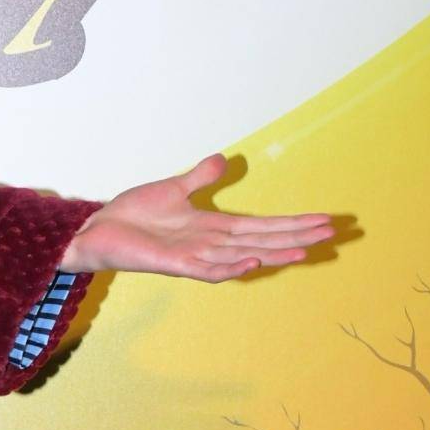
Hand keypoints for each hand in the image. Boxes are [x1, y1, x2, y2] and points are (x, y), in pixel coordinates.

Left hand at [66, 156, 336, 281]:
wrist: (97, 229)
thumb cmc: (132, 215)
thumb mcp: (173, 188)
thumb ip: (200, 178)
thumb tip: (225, 158)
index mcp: (214, 227)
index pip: (263, 225)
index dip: (292, 223)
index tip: (323, 220)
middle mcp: (212, 244)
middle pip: (264, 241)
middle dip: (297, 238)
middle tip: (331, 235)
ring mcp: (196, 256)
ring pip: (246, 256)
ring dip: (275, 255)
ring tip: (306, 252)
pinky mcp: (176, 265)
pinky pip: (211, 270)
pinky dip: (233, 268)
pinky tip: (254, 262)